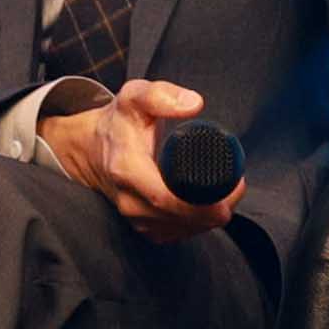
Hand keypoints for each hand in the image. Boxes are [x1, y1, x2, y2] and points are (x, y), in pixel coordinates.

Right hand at [41, 77, 230, 238]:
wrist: (91, 149)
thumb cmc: (118, 123)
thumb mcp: (134, 97)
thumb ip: (161, 95)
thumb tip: (194, 104)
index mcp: (127, 170)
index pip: (167, 199)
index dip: (203, 201)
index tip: (233, 186)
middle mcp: (129, 201)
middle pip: (181, 218)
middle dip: (217, 207)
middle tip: (237, 184)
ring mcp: (136, 219)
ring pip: (184, 229)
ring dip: (211, 216)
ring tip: (228, 192)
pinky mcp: (144, 228)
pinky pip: (179, 233)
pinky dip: (199, 223)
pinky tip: (210, 206)